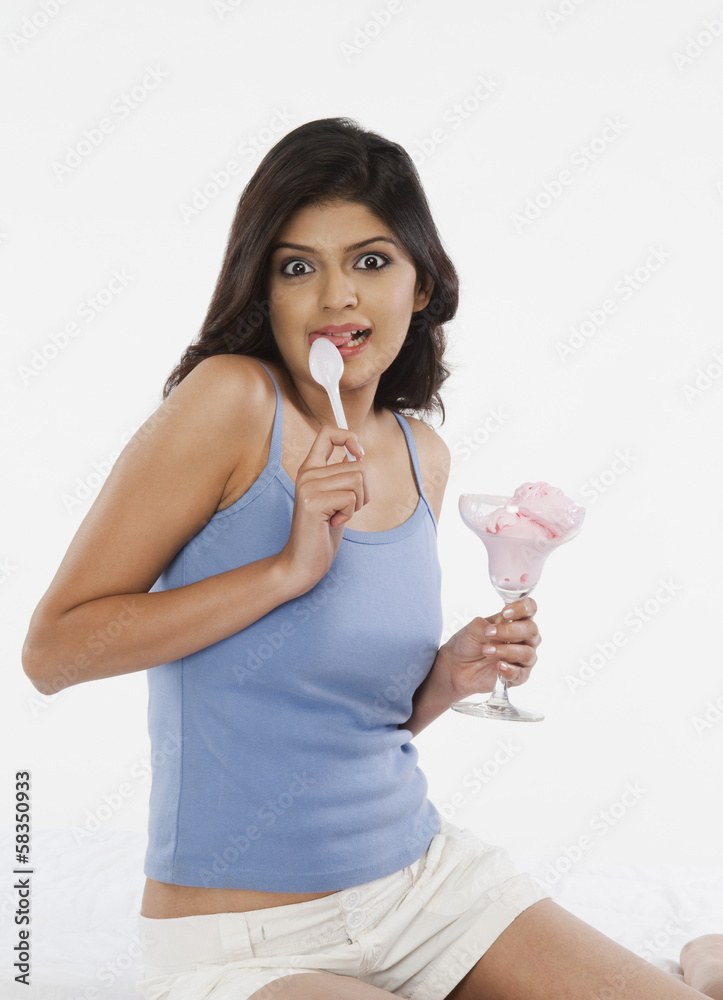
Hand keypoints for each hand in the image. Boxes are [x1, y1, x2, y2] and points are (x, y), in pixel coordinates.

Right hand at [278, 424, 367, 594]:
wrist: (302, 562)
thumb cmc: (322, 533)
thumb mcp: (335, 499)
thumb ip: (341, 477)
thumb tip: (357, 455)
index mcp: (310, 469)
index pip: (327, 433)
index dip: (348, 437)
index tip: (358, 454)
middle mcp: (307, 474)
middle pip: (357, 465)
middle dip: (364, 490)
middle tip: (347, 509)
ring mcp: (308, 486)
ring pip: (358, 479)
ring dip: (358, 503)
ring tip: (340, 516)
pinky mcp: (314, 502)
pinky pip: (351, 498)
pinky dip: (349, 514)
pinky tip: (334, 523)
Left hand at [433, 598, 540, 703]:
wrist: (456, 666)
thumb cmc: (468, 644)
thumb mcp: (474, 628)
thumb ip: (491, 625)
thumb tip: (502, 626)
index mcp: (515, 621)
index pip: (529, 608)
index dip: (522, 608)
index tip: (505, 613)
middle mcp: (524, 638)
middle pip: (531, 630)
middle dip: (510, 631)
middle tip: (489, 634)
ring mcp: (522, 658)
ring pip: (527, 653)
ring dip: (506, 651)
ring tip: (486, 651)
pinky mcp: (518, 676)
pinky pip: (521, 674)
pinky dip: (510, 669)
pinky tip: (499, 666)